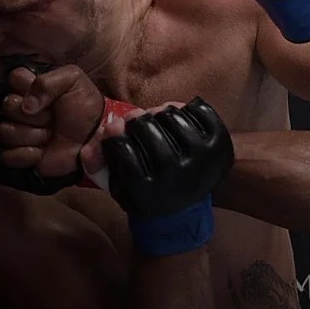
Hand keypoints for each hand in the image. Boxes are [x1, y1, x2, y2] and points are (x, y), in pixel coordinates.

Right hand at [0, 61, 105, 193]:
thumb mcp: (73, 81)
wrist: (93, 138)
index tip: (47, 98)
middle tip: (51, 119)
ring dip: (33, 136)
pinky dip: (26, 155)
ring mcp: (15, 132)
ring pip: (4, 132)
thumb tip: (27, 105)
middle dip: (34, 116)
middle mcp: (17, 109)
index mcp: (28, 88)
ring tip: (50, 135)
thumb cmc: (84, 107)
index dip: (29, 88)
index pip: (13, 78)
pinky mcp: (15, 155)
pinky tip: (41, 152)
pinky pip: (4, 156)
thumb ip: (48, 82)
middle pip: (6, 107)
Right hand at [100, 99, 233, 217]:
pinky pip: (198, 111)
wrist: (190, 201)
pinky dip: (185, 108)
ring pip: (171, 117)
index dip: (114, 134)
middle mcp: (177, 178)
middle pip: (147, 129)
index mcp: (148, 193)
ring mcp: (202, 160)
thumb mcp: (120, 185)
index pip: (123, 149)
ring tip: (156, 120)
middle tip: (136, 120)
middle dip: (136, 120)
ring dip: (159, 113)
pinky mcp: (220, 145)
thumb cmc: (148, 188)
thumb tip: (89, 144)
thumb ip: (100, 163)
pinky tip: (178, 117)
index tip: (114, 128)